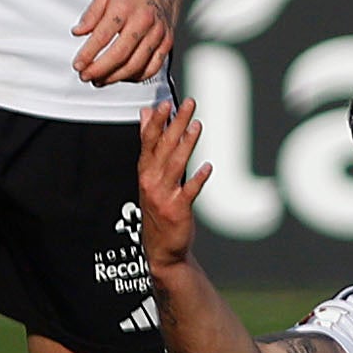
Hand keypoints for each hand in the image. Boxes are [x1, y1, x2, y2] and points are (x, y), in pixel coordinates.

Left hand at [72, 0, 181, 84]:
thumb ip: (90, 14)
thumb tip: (78, 32)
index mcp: (125, 7)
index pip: (102, 36)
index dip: (88, 54)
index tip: (78, 65)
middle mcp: (143, 20)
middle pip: (120, 54)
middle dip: (100, 70)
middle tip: (86, 76)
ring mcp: (157, 32)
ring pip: (136, 65)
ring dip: (115, 77)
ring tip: (101, 80)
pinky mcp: (167, 42)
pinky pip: (153, 67)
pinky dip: (136, 77)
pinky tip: (123, 76)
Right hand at [135, 97, 210, 269]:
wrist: (162, 248)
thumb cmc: (157, 208)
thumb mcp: (149, 174)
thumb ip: (150, 143)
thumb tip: (146, 114)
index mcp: (145, 171)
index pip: (148, 141)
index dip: (156, 122)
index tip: (164, 103)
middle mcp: (151, 181)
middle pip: (164, 148)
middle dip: (176, 124)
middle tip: (188, 105)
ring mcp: (163, 195)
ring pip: (176, 165)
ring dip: (187, 144)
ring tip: (197, 126)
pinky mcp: (177, 210)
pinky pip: (188, 191)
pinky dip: (197, 179)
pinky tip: (207, 167)